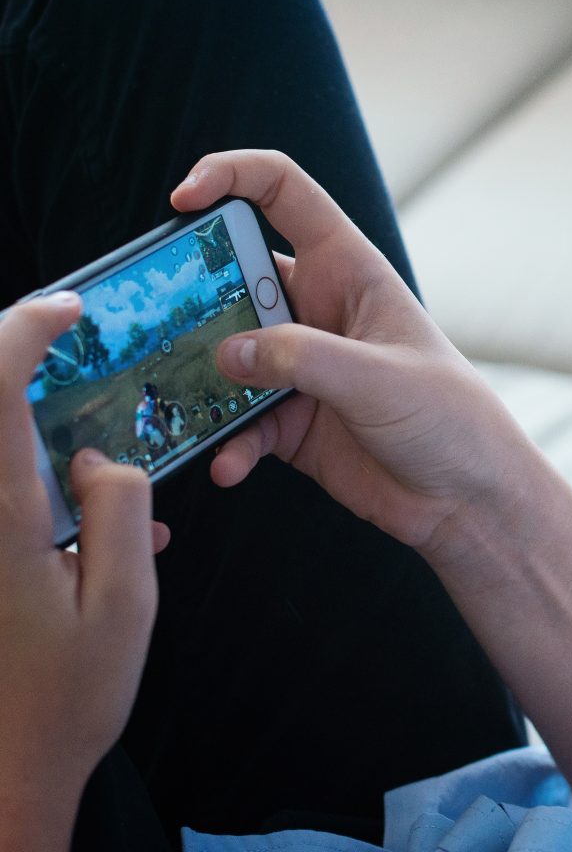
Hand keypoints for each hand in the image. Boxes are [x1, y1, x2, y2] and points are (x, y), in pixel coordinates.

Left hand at [0, 294, 165, 841]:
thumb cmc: (64, 698)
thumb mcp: (124, 605)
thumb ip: (120, 511)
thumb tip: (99, 456)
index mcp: (4, 517)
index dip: (24, 329)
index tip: (68, 309)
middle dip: (12, 352)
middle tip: (65, 338)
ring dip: (24, 413)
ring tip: (83, 424)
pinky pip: (6, 489)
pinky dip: (33, 476)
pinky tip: (90, 528)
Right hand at [171, 150, 548, 553]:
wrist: (466, 496)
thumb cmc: (449, 417)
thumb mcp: (378, 377)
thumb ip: (302, 359)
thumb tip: (228, 352)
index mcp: (348, 271)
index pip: (285, 195)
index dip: (232, 176)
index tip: (183, 198)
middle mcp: (317, 311)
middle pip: (235, 277)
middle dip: (192, 294)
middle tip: (157, 321)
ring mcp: (301, 367)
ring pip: (227, 354)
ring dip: (201, 378)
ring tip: (178, 404)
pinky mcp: (292, 420)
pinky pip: (240, 421)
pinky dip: (228, 441)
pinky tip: (228, 463)